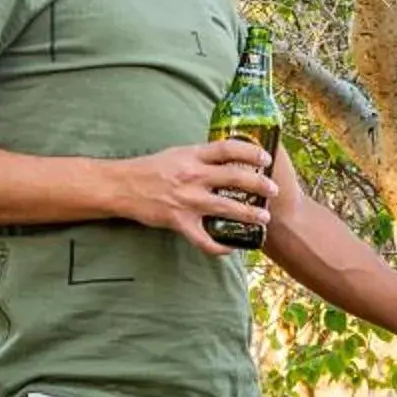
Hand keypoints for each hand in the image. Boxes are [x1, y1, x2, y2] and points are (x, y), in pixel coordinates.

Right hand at [110, 140, 277, 253]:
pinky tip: (231, 247)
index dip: (251, 152)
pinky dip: (220, 246)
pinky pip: (204, 239)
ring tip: (263, 218)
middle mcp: (193, 176)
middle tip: (273, 190)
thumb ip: (201, 157)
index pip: (228, 149)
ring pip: (227, 207)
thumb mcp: (177, 153)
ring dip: (249, 214)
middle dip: (259, 185)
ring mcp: (187, 200)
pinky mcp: (180, 221)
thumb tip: (226, 157)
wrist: (123, 186)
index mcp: (193, 156)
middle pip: (235, 177)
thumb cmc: (150, 169)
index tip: (266, 158)